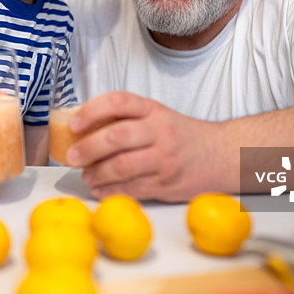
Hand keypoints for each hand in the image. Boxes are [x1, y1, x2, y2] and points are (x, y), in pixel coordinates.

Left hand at [66, 92, 234, 202]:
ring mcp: (164, 158)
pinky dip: (111, 191)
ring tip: (86, 176)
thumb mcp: (158, 117)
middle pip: (116, 136)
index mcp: (154, 110)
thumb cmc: (181, 136)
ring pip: (122, 166)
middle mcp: (160, 131)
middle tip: (71, 156)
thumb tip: (84, 131)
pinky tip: (101, 190)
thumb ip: (128, 120)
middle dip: (88, 148)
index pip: (118, 101)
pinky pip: (132, 188)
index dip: (91, 111)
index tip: (74, 124)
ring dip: (97, 173)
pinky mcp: (167, 183)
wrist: (222, 155)